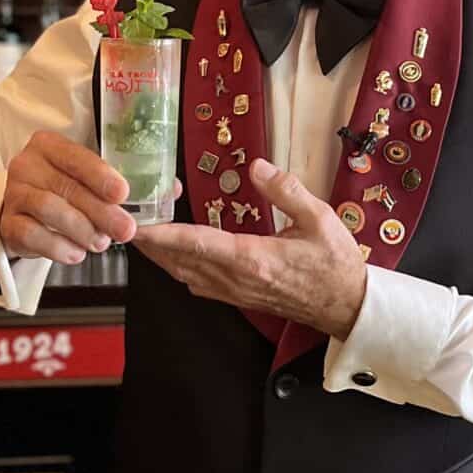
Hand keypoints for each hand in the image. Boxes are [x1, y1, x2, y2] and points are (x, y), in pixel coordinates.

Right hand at [0, 131, 179, 265]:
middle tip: (125, 229)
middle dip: (101, 211)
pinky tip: (77, 253)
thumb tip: (172, 188)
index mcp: (49, 145)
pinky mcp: (7, 223)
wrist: (21, 211)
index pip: (76, 156)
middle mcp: (27, 164)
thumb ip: (123, 182)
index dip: (100, 175)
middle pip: (66, 187)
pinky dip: (58, 247)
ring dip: (81, 229)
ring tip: (101, 243)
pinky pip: (32, 235)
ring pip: (49, 210)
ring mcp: (14, 194)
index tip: (123, 193)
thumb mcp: (88, 179)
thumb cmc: (62, 190)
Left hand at [134, 159, 367, 339]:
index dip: (163, 234)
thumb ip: (286, 191)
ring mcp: (236, 292)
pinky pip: (199, 284)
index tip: (137, 225)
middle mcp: (237, 279)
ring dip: (161, 257)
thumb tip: (256, 166)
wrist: (347, 306)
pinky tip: (175, 257)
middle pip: (180, 261)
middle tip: (126, 222)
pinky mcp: (239, 298)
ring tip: (143, 235)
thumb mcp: (320, 218)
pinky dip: (179, 269)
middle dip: (151, 244)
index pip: (197, 243)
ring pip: (185, 275)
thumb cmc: (335, 264)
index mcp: (253, 258)